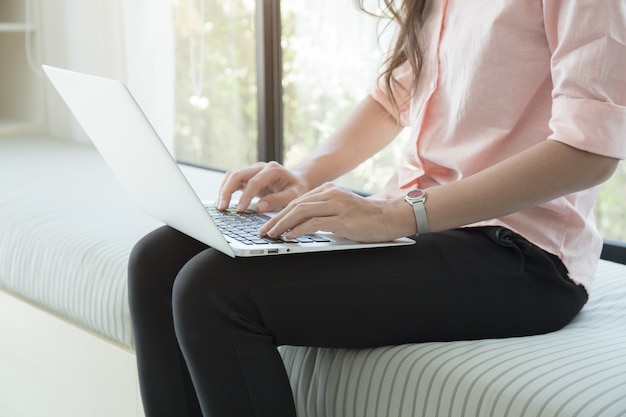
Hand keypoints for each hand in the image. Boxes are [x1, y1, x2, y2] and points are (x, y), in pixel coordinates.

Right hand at [216, 161, 309, 211]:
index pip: (254, 182)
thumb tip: (260, 207)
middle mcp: (260, 167)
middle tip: (222, 207)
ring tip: (220, 206)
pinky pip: (233, 181)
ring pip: (232, 176)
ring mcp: (252, 171)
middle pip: (237, 175)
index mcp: (272, 169)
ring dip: (223, 190)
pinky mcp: (248, 177)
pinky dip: (226, 190)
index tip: (240, 210)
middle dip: (227, 191)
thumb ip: (278, 200)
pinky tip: (222, 202)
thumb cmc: (297, 188)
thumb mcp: (294, 195)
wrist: (297, 180)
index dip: (245, 196)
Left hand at [259, 183, 413, 242]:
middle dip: (276, 219)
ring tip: (272, 234)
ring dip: (283, 224)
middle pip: (295, 205)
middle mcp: (330, 194)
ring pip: (301, 211)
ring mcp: (337, 205)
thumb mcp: (341, 210)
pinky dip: (299, 229)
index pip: (298, 201)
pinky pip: (314, 222)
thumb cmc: (366, 218)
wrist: (390, 218)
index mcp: (328, 190)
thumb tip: (298, 226)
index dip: (280, 213)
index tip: (268, 224)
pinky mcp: (342, 218)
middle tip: (264, 231)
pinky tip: (290, 236)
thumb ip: (322, 213)